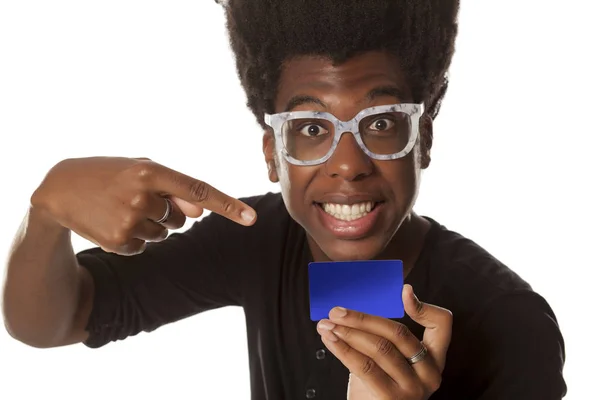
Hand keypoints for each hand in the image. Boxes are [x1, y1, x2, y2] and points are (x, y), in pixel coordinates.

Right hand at [31, 157, 256, 254]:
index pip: (199, 190)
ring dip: (151, 224)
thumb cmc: (110, 175)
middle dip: (169, 211)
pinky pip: (146, 247)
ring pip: (165, 234)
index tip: (251, 218)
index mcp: (151, 171)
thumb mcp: (141, 171)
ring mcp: (130, 221)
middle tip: (136, 199)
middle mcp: (143, 196)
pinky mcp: (119, 242)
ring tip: (122, 208)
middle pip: (183, 218)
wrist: (59, 189)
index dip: (228, 205)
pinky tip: (112, 222)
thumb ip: (176, 188)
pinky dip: (134, 238)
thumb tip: (201, 212)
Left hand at [316, 284, 451, 399]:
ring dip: (348, 332)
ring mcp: (413, 388)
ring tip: (327, 325)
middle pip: (398, 333)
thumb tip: (354, 311)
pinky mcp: (392, 399)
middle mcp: (430, 374)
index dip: (424, 306)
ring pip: (379, 348)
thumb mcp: (389, 361)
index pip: (441, 325)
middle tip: (337, 311)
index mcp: (433, 359)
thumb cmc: (379, 389)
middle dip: (363, 318)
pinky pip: (365, 367)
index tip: (404, 290)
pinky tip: (330, 340)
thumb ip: (384, 338)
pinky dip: (344, 349)